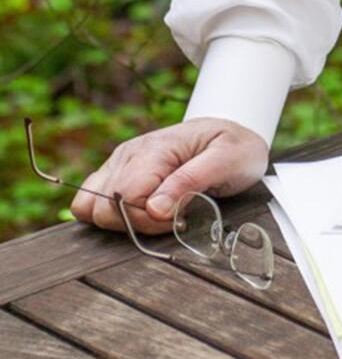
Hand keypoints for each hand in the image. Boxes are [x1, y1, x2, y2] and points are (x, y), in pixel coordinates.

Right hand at [69, 117, 268, 235]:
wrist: (235, 134)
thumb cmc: (234, 148)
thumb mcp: (226, 161)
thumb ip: (190, 181)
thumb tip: (154, 209)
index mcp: (154, 148)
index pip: (124, 198)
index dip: (146, 220)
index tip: (178, 219)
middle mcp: (130, 153)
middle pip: (101, 206)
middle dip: (134, 224)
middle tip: (171, 218)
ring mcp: (121, 162)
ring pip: (89, 207)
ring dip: (119, 222)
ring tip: (156, 216)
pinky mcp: (118, 173)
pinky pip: (92, 203)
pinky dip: (112, 217)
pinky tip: (143, 214)